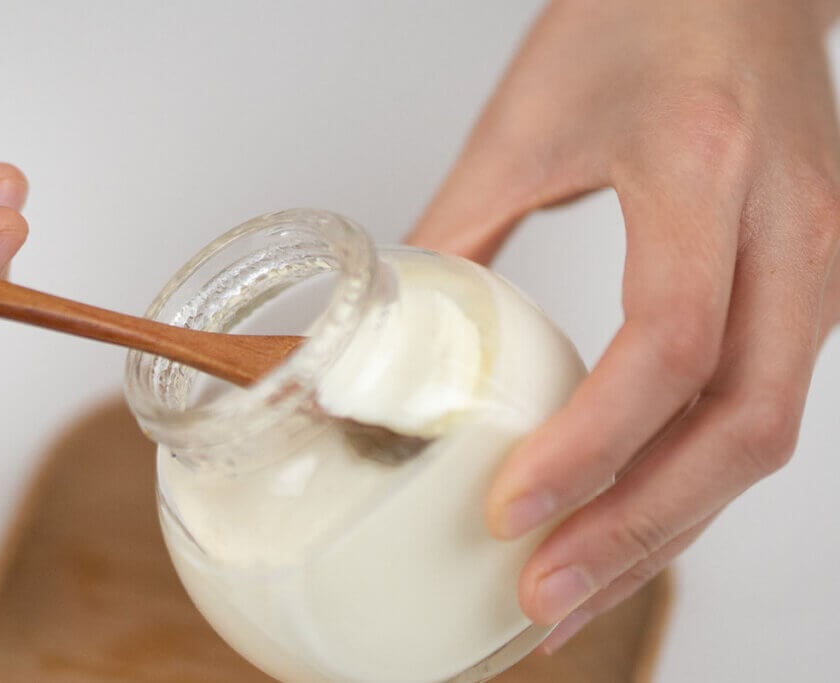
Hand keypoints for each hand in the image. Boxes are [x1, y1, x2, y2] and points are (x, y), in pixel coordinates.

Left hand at [407, 0, 839, 649]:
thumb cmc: (636, 21)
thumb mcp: (522, 124)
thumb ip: (458, 233)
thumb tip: (399, 339)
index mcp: (707, 170)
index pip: (669, 342)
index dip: (592, 445)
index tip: (511, 510)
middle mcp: (791, 228)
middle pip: (741, 424)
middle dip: (640, 528)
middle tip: (543, 593)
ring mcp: (818, 264)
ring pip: (762, 433)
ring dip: (668, 523)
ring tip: (576, 584)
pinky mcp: (808, 288)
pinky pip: (759, 407)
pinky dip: (691, 478)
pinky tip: (630, 517)